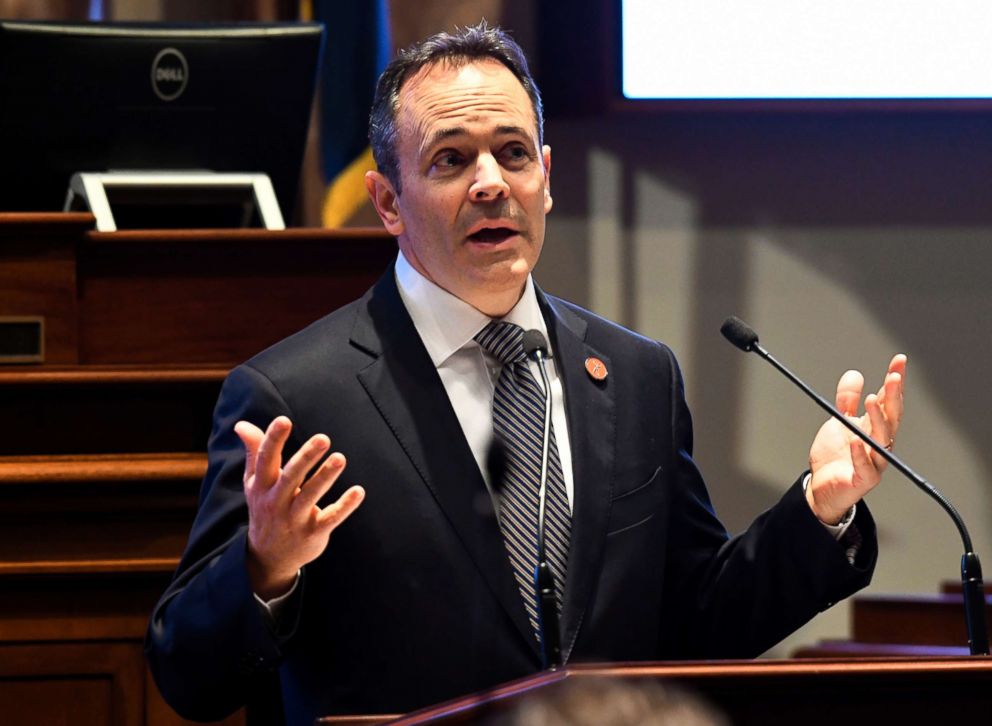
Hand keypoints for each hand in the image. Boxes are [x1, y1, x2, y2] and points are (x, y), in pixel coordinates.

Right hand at [235, 416, 364, 599]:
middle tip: (323, 438)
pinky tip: (359, 491)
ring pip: (310, 496)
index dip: (273, 440)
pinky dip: (345, 506)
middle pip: (290, 477)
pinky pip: (331, 518)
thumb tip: (241, 424)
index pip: (266, 459)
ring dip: (325, 477)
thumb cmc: (265, 508)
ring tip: (340, 458)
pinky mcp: (313, 532)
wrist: (268, 557)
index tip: (283, 420)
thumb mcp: (254, 483)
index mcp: (261, 486)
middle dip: (306, 457)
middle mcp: (276, 501)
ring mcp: (295, 518)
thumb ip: (254, 452)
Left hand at [807, 354, 906, 524]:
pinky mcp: (863, 479)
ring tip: (873, 400)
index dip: (895, 381)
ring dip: (878, 419)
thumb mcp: (839, 422)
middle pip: (891, 417)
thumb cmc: (836, 455)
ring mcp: (874, 462)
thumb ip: (846, 401)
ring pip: (882, 439)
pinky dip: (861, 453)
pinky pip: (864, 466)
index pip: (890, 401)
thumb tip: (855, 374)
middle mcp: (880, 443)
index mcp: (876, 428)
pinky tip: (856, 441)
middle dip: (894, 396)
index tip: (899, 360)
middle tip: (893, 376)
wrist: (823, 487)